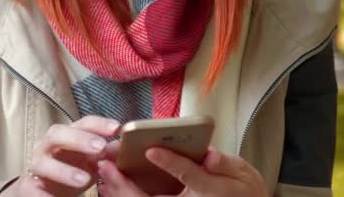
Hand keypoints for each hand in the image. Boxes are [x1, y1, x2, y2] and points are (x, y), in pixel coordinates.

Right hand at [1, 116, 120, 196]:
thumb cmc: (71, 170)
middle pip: (57, 134)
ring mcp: (36, 166)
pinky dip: (45, 194)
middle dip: (78, 139)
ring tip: (85, 180)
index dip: (98, 123)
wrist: (44, 192)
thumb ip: (105, 154)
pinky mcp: (28, 187)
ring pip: (43, 163)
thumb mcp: (91, 161)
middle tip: (100, 147)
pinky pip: (33, 189)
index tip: (116, 128)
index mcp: (66, 136)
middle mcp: (48, 146)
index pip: (81, 123)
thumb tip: (121, 147)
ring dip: (64, 171)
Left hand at [97, 147, 268, 196]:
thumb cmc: (242, 188)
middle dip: (125, 186)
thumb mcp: (241, 173)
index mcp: (210, 192)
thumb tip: (210, 154)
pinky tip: (109, 188)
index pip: (189, 176)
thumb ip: (225, 164)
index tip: (152, 151)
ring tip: (102, 176)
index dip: (171, 163)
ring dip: (119, 194)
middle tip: (106, 165)